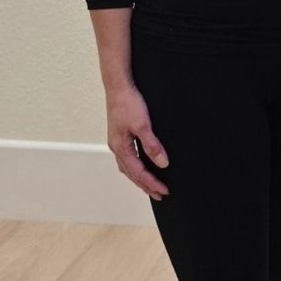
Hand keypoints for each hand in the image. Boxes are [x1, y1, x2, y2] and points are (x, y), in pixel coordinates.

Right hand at [105, 83, 168, 198]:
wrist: (118, 86)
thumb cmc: (128, 103)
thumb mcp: (143, 125)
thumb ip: (152, 146)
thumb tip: (162, 163)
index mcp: (120, 148)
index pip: (138, 172)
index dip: (152, 183)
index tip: (164, 190)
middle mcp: (116, 147)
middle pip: (131, 173)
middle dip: (145, 185)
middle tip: (159, 194)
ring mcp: (117, 141)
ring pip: (127, 167)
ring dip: (139, 177)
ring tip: (149, 185)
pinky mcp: (120, 135)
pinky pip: (127, 157)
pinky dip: (134, 166)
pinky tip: (140, 165)